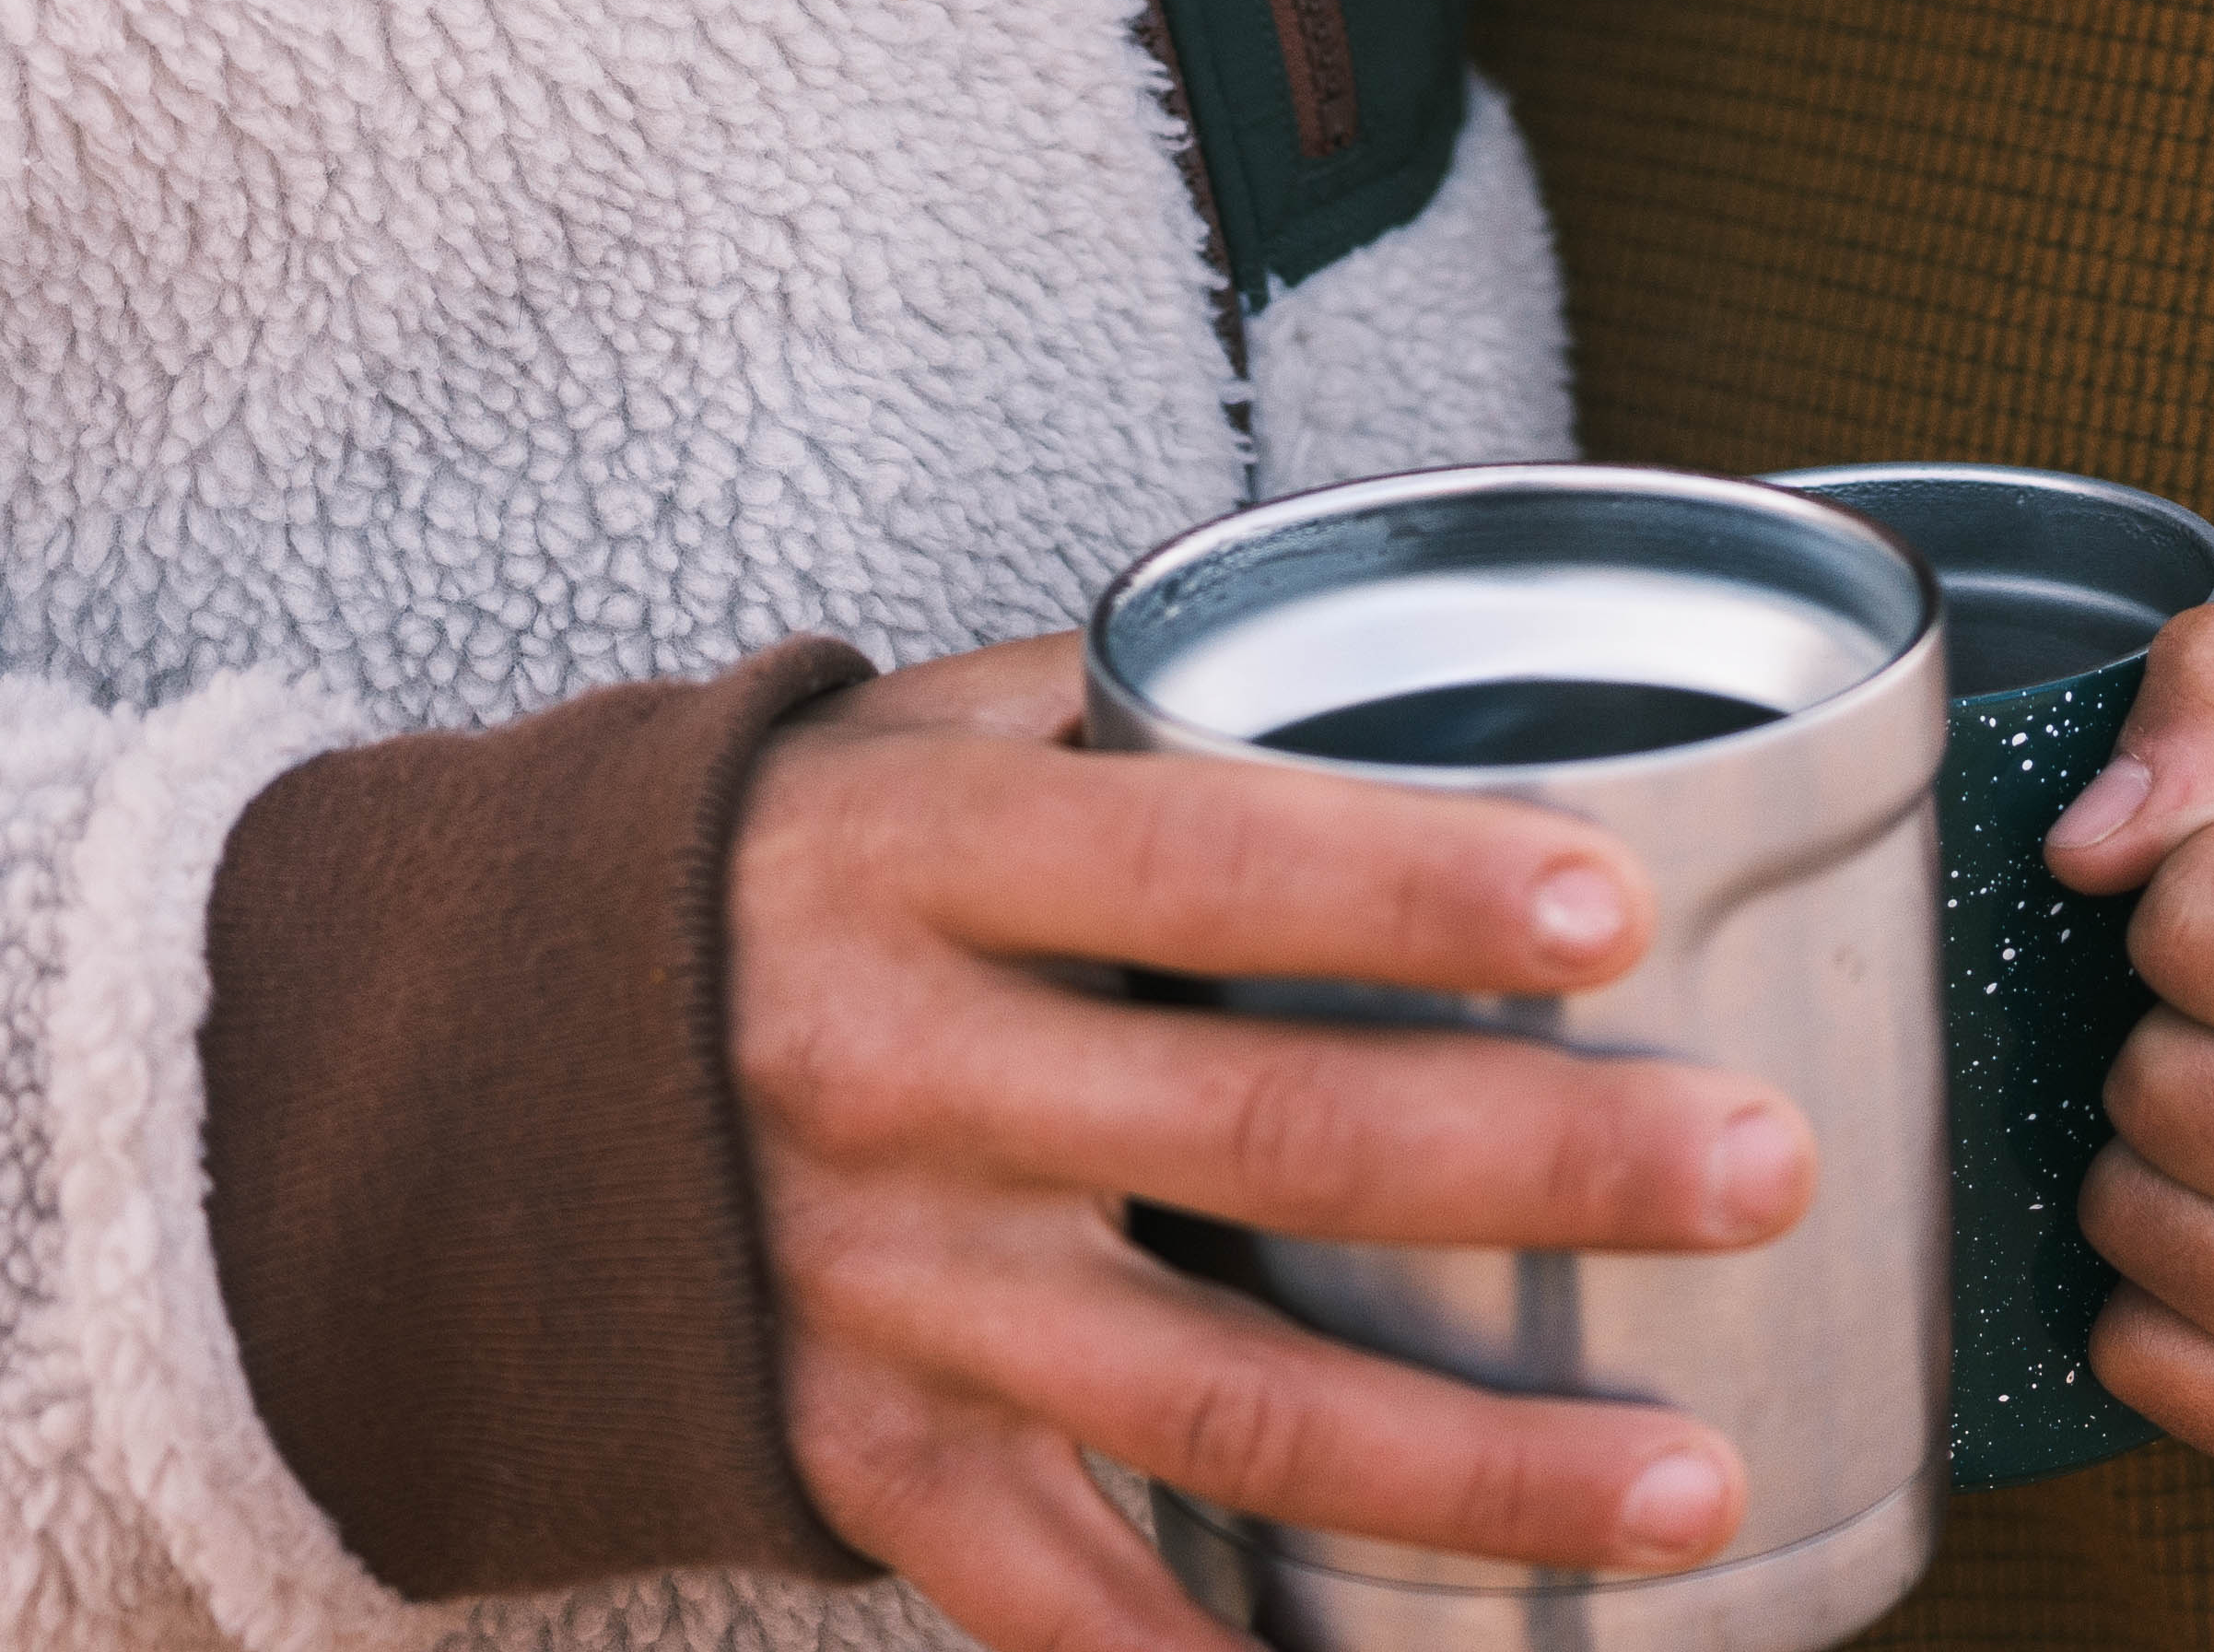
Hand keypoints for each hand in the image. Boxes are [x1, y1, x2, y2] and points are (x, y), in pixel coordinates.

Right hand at [732, 639, 1815, 1651]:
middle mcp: (902, 1088)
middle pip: (1264, 1145)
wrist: (460, 1068)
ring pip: (1220, 1414)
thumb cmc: (760, 872)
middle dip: (1536, 1167)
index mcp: (916, 867)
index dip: (1410, 885)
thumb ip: (1119, 716)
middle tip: (1753, 1165)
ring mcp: (884, 1300)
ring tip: (1685, 1480)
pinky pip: (1069, 1607)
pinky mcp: (861, 1462)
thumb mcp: (895, 735)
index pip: (1201, 865)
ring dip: (1473, 1467)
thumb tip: (1397, 656)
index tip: (1619, 906)